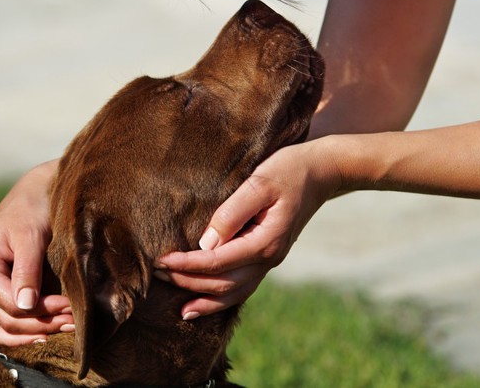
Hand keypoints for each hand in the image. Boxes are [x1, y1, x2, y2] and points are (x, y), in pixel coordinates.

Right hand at [0, 160, 73, 344]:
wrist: (36, 194)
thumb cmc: (32, 208)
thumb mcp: (30, 235)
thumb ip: (27, 270)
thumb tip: (24, 306)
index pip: (9, 305)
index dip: (40, 311)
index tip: (70, 306)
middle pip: (8, 321)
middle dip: (43, 324)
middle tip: (75, 321)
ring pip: (7, 329)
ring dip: (37, 333)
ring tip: (68, 329)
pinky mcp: (3, 294)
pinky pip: (10, 324)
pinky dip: (30, 331)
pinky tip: (52, 332)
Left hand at [154, 140, 341, 318]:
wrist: (322, 172)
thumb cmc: (288, 170)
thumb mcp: (259, 182)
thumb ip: (232, 212)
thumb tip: (205, 243)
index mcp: (265, 242)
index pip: (217, 262)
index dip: (186, 265)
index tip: (161, 261)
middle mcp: (269, 258)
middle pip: (222, 283)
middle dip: (188, 282)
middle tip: (157, 274)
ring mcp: (270, 261)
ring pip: (234, 293)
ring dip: (205, 299)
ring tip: (180, 308)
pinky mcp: (268, 256)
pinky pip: (243, 287)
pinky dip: (222, 299)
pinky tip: (206, 303)